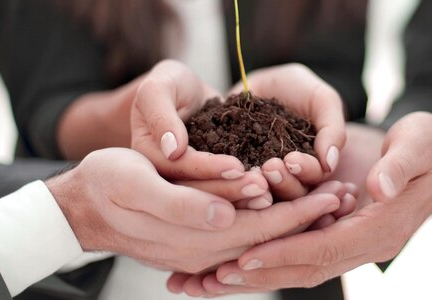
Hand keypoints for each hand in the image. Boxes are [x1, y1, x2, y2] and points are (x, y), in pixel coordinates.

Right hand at [46, 147, 344, 272]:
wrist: (83, 202)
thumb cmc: (108, 186)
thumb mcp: (139, 188)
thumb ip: (184, 206)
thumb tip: (227, 217)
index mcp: (197, 236)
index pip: (264, 228)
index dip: (301, 212)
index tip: (334, 192)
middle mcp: (208, 246)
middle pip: (273, 234)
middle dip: (311, 215)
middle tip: (348, 193)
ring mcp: (206, 243)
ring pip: (265, 233)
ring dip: (299, 216)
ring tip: (332, 196)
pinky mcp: (201, 233)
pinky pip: (247, 228)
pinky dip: (275, 216)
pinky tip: (291, 200)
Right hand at [130, 59, 272, 208]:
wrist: (187, 93)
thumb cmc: (170, 83)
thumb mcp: (159, 87)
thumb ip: (160, 113)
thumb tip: (173, 149)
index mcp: (146, 158)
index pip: (177, 168)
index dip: (207, 168)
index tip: (237, 166)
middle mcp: (164, 179)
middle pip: (196, 191)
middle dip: (230, 189)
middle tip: (261, 186)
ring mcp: (186, 185)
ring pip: (212, 199)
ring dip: (241, 199)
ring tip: (269, 194)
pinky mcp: (206, 185)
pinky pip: (224, 193)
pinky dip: (245, 197)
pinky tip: (270, 196)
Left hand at [171, 112, 431, 293]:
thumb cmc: (428, 145)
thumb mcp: (419, 146)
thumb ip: (399, 166)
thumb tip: (378, 186)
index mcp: (379, 229)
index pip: (324, 248)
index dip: (282, 254)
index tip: (240, 260)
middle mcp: (360, 242)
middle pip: (302, 268)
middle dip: (254, 275)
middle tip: (203, 281)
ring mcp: (347, 238)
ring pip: (293, 264)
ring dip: (250, 273)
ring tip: (200, 279)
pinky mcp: (334, 227)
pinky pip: (295, 246)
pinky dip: (262, 253)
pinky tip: (226, 253)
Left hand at [231, 64, 346, 199]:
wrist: (263, 80)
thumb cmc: (300, 88)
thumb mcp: (323, 100)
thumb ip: (332, 129)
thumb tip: (331, 164)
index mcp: (313, 166)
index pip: (313, 178)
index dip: (305, 171)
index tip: (293, 159)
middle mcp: (287, 176)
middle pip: (288, 191)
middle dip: (281, 181)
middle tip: (271, 167)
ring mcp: (259, 174)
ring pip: (260, 191)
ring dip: (257, 184)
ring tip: (252, 170)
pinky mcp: (233, 168)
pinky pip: (231, 179)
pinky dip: (230, 177)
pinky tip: (227, 169)